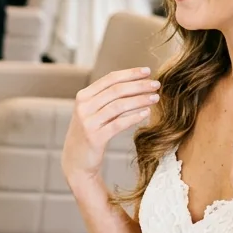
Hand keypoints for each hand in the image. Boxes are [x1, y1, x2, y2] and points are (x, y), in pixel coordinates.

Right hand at [63, 68, 159, 185]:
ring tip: (155, 98)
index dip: (130, 73)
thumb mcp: (93, 112)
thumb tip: (135, 83)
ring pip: (119, 105)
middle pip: (116, 90)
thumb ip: (107, 98)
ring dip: (140, 100)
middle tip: (156, 84)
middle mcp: (84, 107)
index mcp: (83, 96)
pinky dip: (134, 117)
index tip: (148, 71)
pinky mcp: (95, 138)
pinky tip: (146, 113)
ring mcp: (88, 122)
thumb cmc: (90, 133)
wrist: (76, 161)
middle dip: (139, 85)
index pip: (110, 78)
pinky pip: (118, 124)